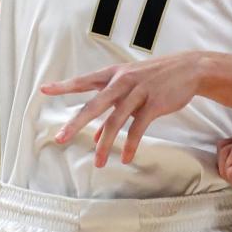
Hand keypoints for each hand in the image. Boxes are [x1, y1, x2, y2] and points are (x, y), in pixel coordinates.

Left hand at [40, 51, 203, 166]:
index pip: (84, 80)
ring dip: (104, 144)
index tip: (44, 90)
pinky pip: (138, 128)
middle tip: (59, 138)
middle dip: (75, 123)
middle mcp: (122, 81)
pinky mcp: (153, 103)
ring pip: (115, 120)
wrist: (188, 68)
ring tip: (97, 163)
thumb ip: (112, 109)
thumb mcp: (130, 87)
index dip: (64, 86)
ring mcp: (138, 91)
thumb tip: (95, 135)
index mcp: (113, 74)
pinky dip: (130, 144)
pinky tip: (125, 158)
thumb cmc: (155, 77)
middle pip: (94, 104)